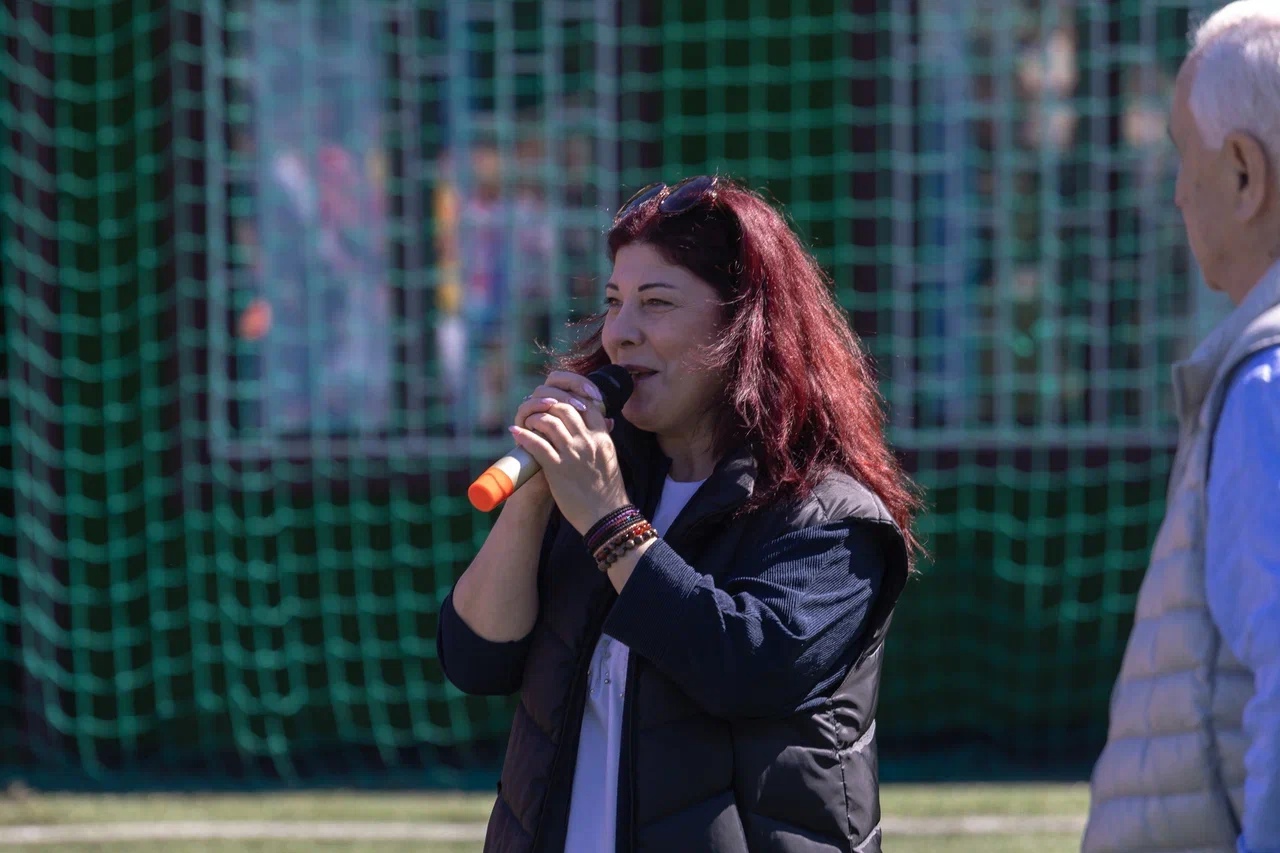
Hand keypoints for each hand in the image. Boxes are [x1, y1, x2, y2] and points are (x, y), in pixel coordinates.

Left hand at [510, 371, 629, 533]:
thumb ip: (604, 439)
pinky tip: (516, 433)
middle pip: (566, 409)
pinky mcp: (557, 469)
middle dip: (549, 405)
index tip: (559, 403)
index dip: (571, 399)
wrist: (605, 516)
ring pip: (550, 422)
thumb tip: (606, 421)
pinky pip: (537, 444)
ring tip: (528, 420)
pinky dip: (524, 436)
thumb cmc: (608, 490)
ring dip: (535, 418)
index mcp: (602, 438)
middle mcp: (588, 442)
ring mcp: (572, 454)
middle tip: (539, 409)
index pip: (588, 406)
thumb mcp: (610, 458)